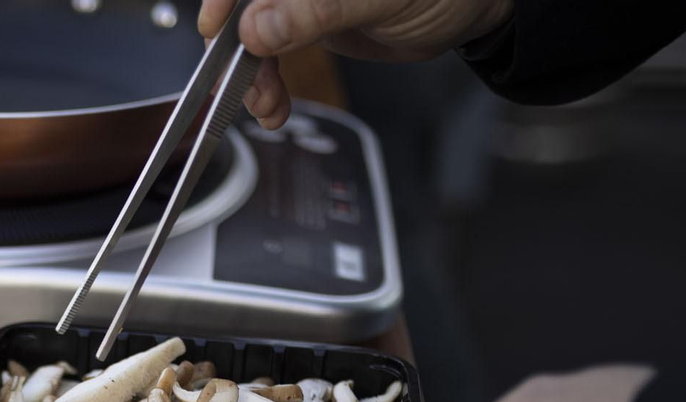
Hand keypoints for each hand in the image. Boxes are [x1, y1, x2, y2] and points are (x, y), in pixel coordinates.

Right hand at [198, 0, 514, 128]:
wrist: (468, 12)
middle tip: (249, 88)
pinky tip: (273, 104)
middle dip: (237, 54)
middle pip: (242, 7)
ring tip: (267, 106)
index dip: (224, 0)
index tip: (216, 30)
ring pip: (250, 36)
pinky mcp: (304, 22)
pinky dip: (266, 84)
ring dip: (251, 79)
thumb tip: (257, 28)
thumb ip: (314, 12)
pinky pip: (268, 54)